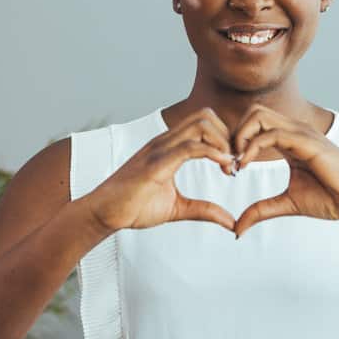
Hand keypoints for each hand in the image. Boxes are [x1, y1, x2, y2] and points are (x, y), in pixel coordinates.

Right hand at [86, 107, 237, 233]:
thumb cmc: (134, 206)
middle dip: (227, 135)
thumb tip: (230, 223)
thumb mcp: (178, 208)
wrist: (104, 213)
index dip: (225, 139)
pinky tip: (224, 166)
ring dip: (222, 142)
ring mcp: (160, 149)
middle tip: (234, 163)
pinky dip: (213, 153)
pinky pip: (190, 147)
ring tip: (229, 167)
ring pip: (201, 124)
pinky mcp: (156, 163)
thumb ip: (204, 211)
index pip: (204, 123)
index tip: (233, 164)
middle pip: (206, 115)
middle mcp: (165, 141)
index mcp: (169, 146)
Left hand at [231, 104, 338, 238]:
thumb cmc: (331, 198)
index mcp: (289, 141)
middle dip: (234, 133)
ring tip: (237, 162)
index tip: (230, 168)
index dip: (236, 142)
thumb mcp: (287, 204)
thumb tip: (237, 228)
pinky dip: (252, 146)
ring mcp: (301, 133)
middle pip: (253, 112)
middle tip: (230, 161)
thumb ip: (261, 210)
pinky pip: (272, 133)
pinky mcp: (307, 142)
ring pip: (258, 115)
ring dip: (240, 136)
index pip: (254, 124)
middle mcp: (294, 131)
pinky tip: (246, 164)